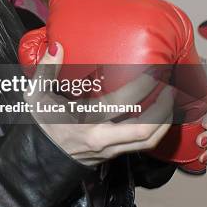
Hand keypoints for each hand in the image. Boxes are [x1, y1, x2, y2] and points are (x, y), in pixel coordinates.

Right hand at [23, 42, 173, 166]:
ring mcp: (110, 152)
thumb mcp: (36, 96)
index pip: (122, 104)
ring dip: (164, 122)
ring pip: (148, 142)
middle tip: (170, 87)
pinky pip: (141, 146)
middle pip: (146, 130)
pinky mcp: (112, 156)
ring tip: (169, 101)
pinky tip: (157, 115)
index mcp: (87, 124)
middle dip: (163, 108)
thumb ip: (46, 69)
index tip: (152, 71)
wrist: (36, 161)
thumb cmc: (38, 126)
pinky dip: (154, 130)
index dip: (142, 87)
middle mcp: (104, 141)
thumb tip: (57, 45)